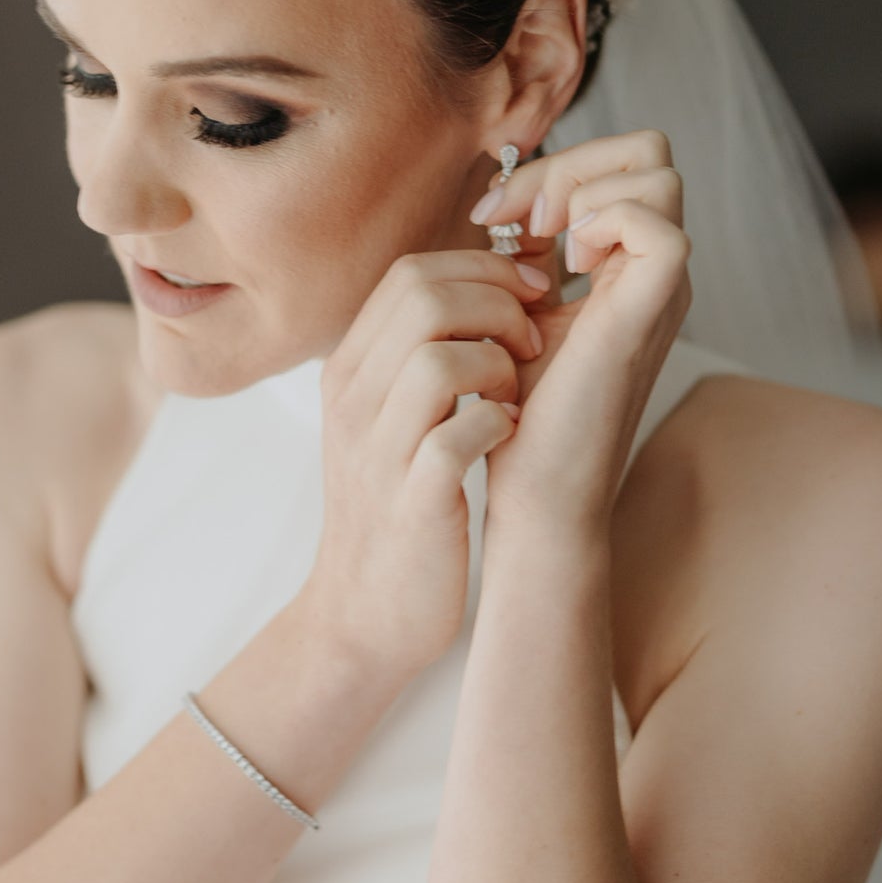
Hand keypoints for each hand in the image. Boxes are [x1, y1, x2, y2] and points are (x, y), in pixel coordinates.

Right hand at [304, 248, 551, 686]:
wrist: (365, 614)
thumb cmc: (398, 506)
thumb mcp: (390, 417)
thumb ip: (422, 353)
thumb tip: (486, 290)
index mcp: (349, 371)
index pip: (410, 274)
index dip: (482, 268)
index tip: (528, 295)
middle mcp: (353, 401)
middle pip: (423, 298)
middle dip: (499, 304)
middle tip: (532, 343)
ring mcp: (378, 452)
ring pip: (437, 359)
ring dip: (500, 365)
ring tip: (516, 394)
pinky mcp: (411, 503)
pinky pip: (456, 437)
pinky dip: (498, 425)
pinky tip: (509, 436)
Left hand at [470, 129, 692, 534]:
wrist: (534, 488)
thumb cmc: (519, 412)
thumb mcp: (513, 309)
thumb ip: (521, 252)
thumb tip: (506, 199)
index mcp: (624, 267)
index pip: (617, 163)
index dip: (552, 168)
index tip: (490, 214)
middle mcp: (652, 271)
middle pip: (649, 152)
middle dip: (573, 163)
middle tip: (523, 221)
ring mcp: (659, 289)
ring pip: (660, 172)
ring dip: (587, 188)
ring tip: (546, 242)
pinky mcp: (650, 311)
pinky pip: (660, 225)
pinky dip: (605, 223)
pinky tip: (565, 268)